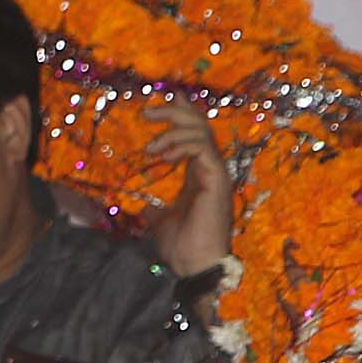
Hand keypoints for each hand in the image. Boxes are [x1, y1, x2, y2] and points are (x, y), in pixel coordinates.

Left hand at [140, 101, 232, 277]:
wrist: (193, 266)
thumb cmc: (181, 246)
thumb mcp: (161, 221)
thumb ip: (155, 208)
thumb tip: (144, 205)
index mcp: (199, 175)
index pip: (195, 135)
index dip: (184, 113)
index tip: (168, 96)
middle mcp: (211, 170)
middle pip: (200, 125)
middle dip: (175, 112)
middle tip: (148, 113)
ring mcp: (216, 174)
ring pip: (203, 132)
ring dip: (174, 130)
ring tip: (151, 147)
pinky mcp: (217, 180)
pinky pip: (203, 148)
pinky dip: (182, 144)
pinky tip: (164, 155)